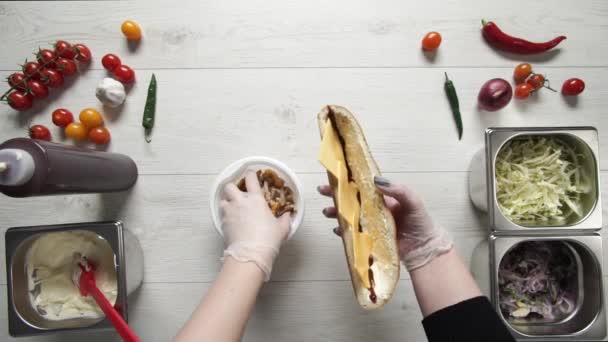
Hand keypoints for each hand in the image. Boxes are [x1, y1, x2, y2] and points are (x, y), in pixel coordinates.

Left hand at [220, 171, 290, 280]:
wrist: (250, 254)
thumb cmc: (268, 239)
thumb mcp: (282, 228)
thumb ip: (284, 219)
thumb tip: (287, 216)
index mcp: (255, 199)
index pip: (250, 178)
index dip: (251, 174)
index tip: (251, 175)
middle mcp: (240, 202)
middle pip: (229, 186)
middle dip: (232, 188)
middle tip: (238, 194)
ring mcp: (229, 212)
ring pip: (222, 200)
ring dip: (227, 203)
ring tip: (233, 209)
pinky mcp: (223, 223)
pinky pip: (222, 215)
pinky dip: (225, 216)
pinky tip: (232, 222)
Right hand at [317, 176, 451, 270]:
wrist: (424, 249)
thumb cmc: (420, 222)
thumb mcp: (412, 202)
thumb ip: (398, 190)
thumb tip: (376, 180)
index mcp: (384, 198)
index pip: (363, 186)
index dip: (349, 180)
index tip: (335, 175)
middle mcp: (375, 209)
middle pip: (352, 199)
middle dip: (337, 195)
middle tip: (322, 191)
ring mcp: (372, 224)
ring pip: (350, 216)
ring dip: (338, 213)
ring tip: (327, 212)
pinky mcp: (370, 239)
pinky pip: (353, 233)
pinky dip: (344, 231)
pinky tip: (337, 230)